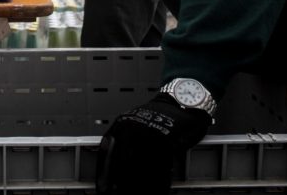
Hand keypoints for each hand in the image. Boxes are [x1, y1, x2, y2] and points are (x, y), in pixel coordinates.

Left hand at [95, 93, 211, 194]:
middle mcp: (131, 129)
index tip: (103, 190)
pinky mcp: (166, 140)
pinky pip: (160, 166)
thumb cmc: (159, 117)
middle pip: (123, 164)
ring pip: (141, 167)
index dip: (104, 174)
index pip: (106, 154)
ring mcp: (148, 134)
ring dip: (140, 185)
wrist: (183, 101)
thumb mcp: (134, 126)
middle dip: (122, 184)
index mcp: (120, 126)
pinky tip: (159, 190)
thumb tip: (113, 168)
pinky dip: (159, 181)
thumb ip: (123, 143)